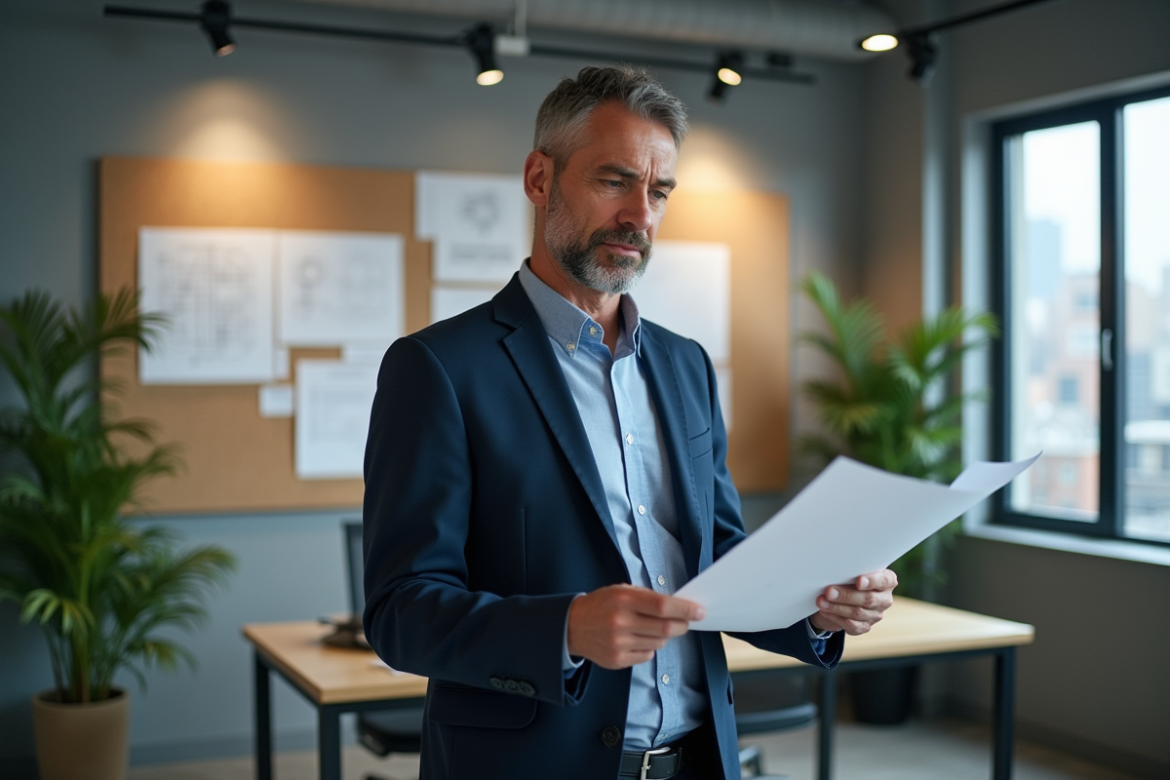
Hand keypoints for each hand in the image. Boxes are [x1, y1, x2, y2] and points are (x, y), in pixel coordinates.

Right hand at [567, 584, 704, 669]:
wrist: (572, 627)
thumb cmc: (601, 605)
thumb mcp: (621, 591)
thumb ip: (647, 598)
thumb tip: (678, 607)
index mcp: (623, 600)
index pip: (662, 606)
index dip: (684, 609)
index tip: (698, 611)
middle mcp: (620, 622)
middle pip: (665, 628)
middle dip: (682, 625)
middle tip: (686, 622)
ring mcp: (618, 643)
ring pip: (659, 643)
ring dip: (664, 636)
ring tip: (651, 628)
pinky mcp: (617, 660)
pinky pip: (647, 656)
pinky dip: (649, 648)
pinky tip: (637, 639)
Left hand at [809, 569, 896, 635]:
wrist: (843, 595)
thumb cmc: (850, 577)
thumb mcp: (853, 570)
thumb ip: (851, 570)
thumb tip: (837, 570)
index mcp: (887, 580)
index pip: (885, 580)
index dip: (872, 581)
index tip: (858, 581)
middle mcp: (884, 598)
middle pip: (868, 599)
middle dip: (846, 595)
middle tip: (828, 591)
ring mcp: (876, 614)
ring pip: (858, 613)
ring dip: (836, 607)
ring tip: (821, 601)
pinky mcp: (865, 626)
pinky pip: (852, 625)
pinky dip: (836, 617)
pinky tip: (825, 611)